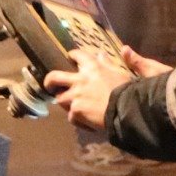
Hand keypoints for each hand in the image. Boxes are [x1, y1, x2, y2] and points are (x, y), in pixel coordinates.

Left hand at [44, 43, 163, 130]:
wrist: (126, 110)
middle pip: (55, 77)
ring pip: (60, 99)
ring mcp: (76, 96)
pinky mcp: (76, 111)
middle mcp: (80, 79)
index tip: (69, 57)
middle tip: (49, 86)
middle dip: (49, 81)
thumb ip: (107, 64)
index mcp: (92, 67)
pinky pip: (72, 117)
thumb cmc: (126, 90)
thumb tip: (101, 53)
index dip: (72, 55)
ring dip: (66, 103)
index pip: (77, 55)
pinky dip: (78, 120)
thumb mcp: (119, 72)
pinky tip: (86, 122)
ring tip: (72, 107)